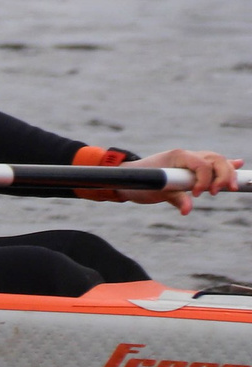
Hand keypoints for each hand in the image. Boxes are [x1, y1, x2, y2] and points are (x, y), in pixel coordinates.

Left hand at [115, 148, 242, 212]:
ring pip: (216, 161)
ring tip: (231, 186)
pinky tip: (238, 164)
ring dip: (226, 173)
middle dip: (223, 175)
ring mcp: (190, 160)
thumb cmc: (139, 183)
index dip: (204, 179)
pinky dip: (225, 165)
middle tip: (217, 193)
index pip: (201, 164)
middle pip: (215, 159)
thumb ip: (175, 198)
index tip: (197, 195)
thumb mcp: (155, 192)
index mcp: (177, 156)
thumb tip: (188, 211)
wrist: (128, 178)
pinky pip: (211, 164)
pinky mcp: (191, 168)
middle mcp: (186, 156)